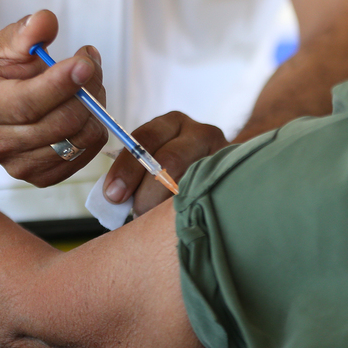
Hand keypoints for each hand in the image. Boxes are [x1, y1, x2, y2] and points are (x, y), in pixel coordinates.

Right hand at [0, 10, 108, 186]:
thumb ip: (25, 32)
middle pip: (60, 123)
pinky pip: (84, 156)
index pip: (28, 102)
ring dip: (95, 108)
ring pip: (77, 140)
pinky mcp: (39, 177)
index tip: (85, 62)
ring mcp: (17, 166)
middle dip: (87, 90)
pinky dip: (93, 128)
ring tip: (88, 84)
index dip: (61, 84)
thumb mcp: (3, 45)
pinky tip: (84, 108)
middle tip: (90, 63)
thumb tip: (46, 21)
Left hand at [101, 112, 228, 215]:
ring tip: (157, 224)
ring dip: (169, 206)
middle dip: (147, 192)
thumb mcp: (155, 162)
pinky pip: (210, 193)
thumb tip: (112, 197)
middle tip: (136, 215)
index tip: (112, 195)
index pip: (145, 139)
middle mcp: (199, 131)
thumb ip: (137, 172)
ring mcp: (223, 152)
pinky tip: (181, 222)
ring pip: (192, 181)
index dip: (127, 168)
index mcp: (171, 123)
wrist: (223, 176)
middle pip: (170, 160)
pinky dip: (192, 209)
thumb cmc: (175, 175)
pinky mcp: (235, 174)